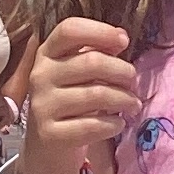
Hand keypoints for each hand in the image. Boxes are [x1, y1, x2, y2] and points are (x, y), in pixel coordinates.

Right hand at [18, 17, 137, 173]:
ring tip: (133, 104)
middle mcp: (40, 75)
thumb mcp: (77, 71)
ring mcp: (42, 105)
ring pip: (97, 94)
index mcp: (47, 53)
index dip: (100, 31)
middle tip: (134, 82)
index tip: (123, 42)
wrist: (47, 143)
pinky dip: (114, 124)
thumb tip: (121, 39)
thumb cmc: (71, 99)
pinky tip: (118, 123)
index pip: (69, 30)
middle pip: (91, 62)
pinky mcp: (50, 134)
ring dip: (125, 99)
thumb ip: (96, 52)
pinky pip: (93, 125)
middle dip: (123, 71)